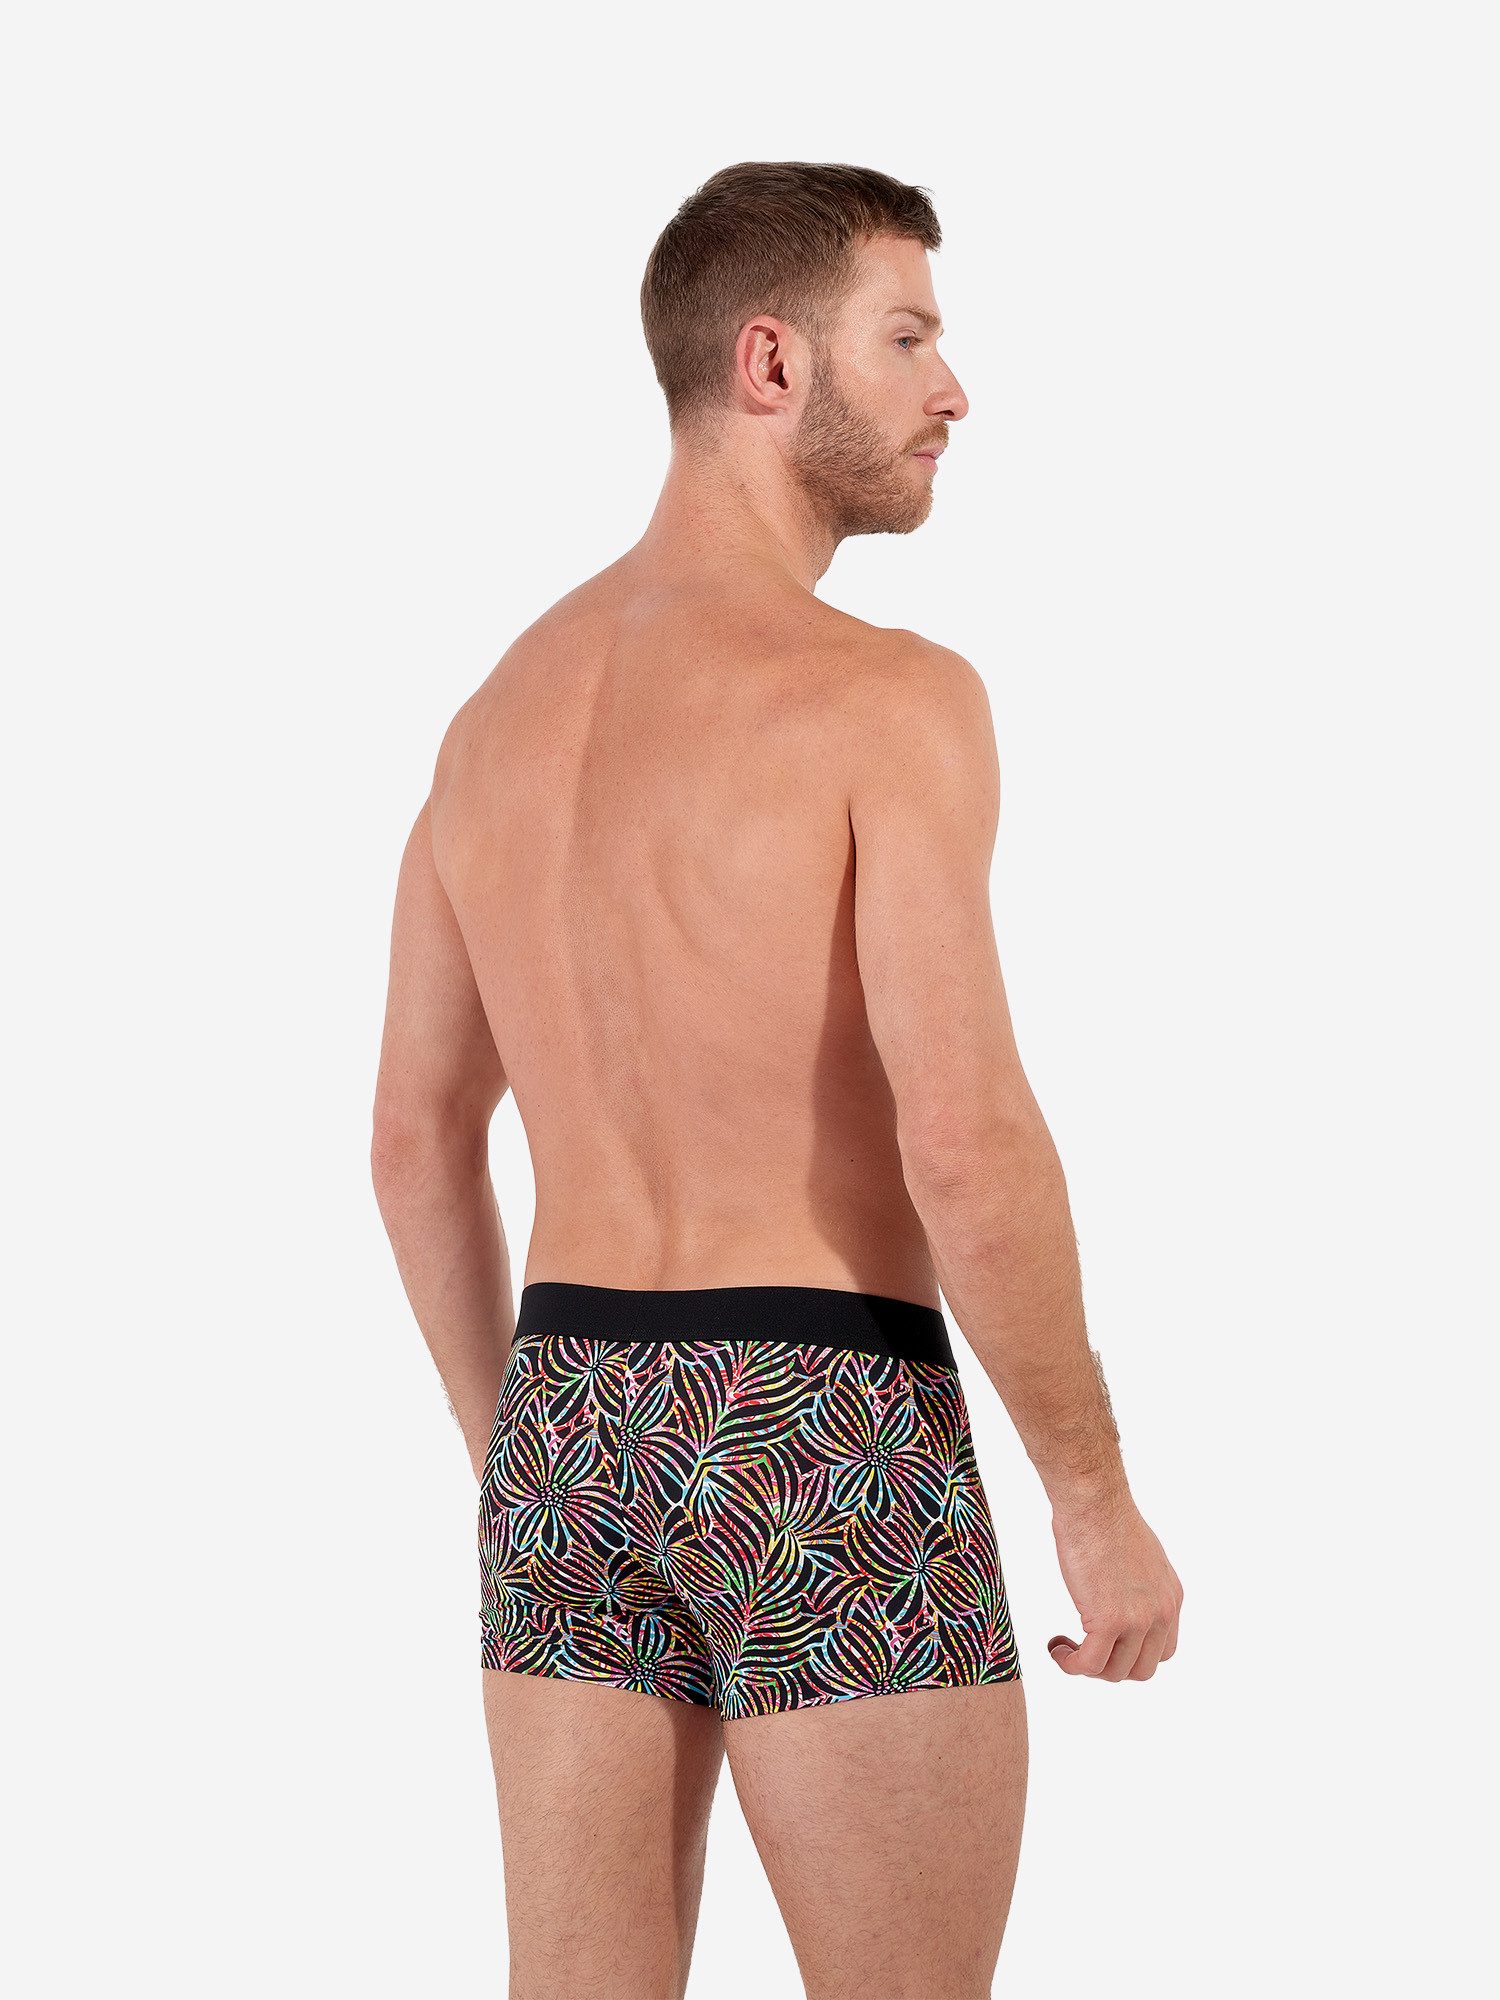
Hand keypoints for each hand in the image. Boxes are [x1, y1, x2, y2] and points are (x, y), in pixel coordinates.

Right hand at [1047, 1493, 1182, 1681]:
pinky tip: (1057, 1648)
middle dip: (1112, 1666)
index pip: (1163, 1650)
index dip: (1133, 1654)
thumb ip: (1140, 1586)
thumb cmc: (1106, 1517)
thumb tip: (1121, 1599)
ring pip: (1115, 1672)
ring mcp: (1137, 1619)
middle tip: (1085, 1649)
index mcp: (1171, 1598)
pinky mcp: (1108, 1621)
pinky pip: (1089, 1664)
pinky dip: (1071, 1664)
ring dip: (1088, 1667)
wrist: (1093, 1503)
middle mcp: (1161, 1613)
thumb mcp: (1141, 1557)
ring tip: (1066, 1648)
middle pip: (1143, 1669)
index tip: (1108, 1643)